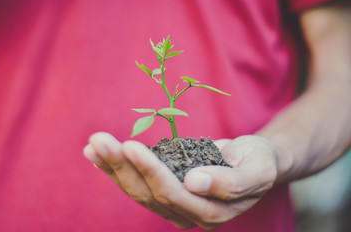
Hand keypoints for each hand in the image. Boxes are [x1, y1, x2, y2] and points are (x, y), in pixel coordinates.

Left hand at [84, 133, 277, 229]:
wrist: (253, 160)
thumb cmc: (259, 161)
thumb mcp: (257, 168)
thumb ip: (231, 182)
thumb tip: (194, 183)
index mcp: (210, 212)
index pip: (173, 194)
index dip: (151, 171)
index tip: (132, 146)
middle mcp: (187, 212)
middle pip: (147, 193)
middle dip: (122, 166)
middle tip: (99, 140)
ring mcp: (173, 202)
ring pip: (136, 189)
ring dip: (113, 166)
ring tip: (93, 144)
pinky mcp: (165, 188)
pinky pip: (136, 180)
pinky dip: (116, 167)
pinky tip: (96, 155)